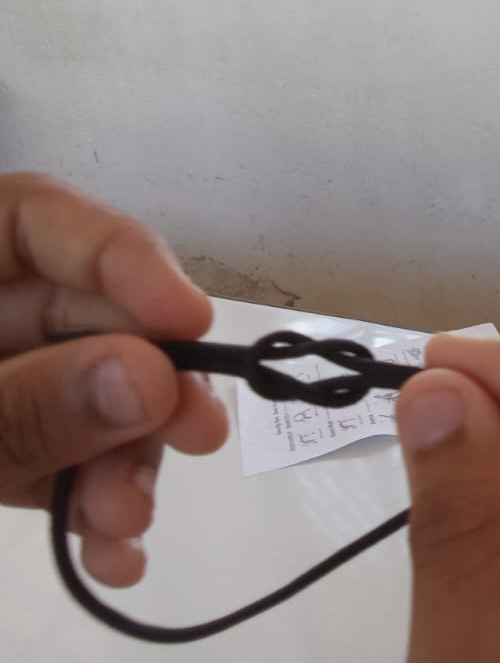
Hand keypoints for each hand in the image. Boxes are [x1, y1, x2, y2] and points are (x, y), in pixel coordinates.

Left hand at [0, 172, 227, 586]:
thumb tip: (152, 377)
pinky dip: (91, 508)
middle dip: (146, 388)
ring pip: (92, 398)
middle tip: (196, 436)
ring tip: (128, 526)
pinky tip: (113, 557)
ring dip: (127, 465)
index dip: (123, 257)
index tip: (189, 322)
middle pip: (86, 319)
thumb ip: (27, 404)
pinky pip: (60, 460)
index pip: (35, 218)